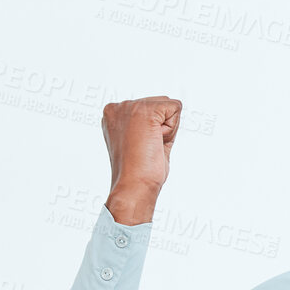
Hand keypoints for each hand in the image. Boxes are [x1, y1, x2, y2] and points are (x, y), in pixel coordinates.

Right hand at [102, 96, 181, 224]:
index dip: (155, 131)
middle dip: (162, 128)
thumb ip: (149, 124)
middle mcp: (118, 107)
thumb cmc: (138, 172)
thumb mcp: (140, 142)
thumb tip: (171, 109)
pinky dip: (172, 129)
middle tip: (147, 148)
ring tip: (149, 146)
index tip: (141, 148)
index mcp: (113, 115)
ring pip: (168, 106)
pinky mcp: (145, 110)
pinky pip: (175, 108)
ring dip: (167, 129)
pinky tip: (155, 142)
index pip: (150, 108)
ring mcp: (130, 106)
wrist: (134, 185)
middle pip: (160, 104)